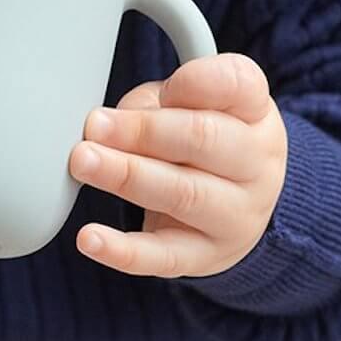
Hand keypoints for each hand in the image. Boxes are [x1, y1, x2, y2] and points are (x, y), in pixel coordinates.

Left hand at [68, 53, 286, 277]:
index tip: (163, 88)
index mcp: (253, 110)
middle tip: (95, 126)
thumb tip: (107, 125)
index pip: (236, 84)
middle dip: (142, 131)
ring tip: (84, 162)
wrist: (236, 201)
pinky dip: (122, 250)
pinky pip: (163, 257)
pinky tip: (90, 238)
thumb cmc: (204, 136)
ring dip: (126, 176)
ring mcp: (236, 215)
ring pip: (182, 195)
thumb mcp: (189, 102)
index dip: (196, 83)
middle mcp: (256, 162)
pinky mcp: (206, 256)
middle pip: (203, 139)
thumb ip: (155, 102)